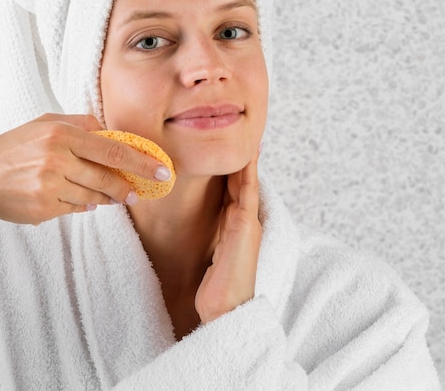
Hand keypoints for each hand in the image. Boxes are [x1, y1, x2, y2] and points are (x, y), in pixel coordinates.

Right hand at [0, 114, 168, 224]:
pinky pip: (76, 209)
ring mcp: (49, 187)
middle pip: (107, 178)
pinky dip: (81, 205)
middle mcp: (56, 160)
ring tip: (103, 194)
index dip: (141, 163)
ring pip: (93, 197)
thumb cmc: (13, 146)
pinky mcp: (43, 209)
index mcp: (60, 134)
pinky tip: (73, 197)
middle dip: (127, 188)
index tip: (161, 171)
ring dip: (103, 197)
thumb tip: (112, 135)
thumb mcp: (44, 123)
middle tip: (137, 192)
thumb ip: (80, 124)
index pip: (113, 151)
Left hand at [194, 148, 261, 323]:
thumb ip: (211, 238)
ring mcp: (248, 223)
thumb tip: (196, 225)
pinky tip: (246, 154)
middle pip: (243, 181)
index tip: (232, 146)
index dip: (235, 167)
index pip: (236, 189)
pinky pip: (247, 191)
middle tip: (243, 132)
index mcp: (237, 227)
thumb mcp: (211, 257)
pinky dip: (248, 172)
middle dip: (243, 158)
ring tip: (248, 135)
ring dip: (248, 159)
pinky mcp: (246, 227)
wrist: (225, 313)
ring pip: (247, 182)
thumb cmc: (215, 289)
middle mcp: (246, 222)